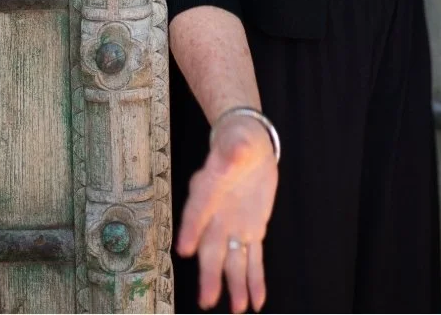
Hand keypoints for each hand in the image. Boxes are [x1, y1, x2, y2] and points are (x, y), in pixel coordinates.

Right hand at [177, 116, 277, 311]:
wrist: (248, 146)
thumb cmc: (236, 142)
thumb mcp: (236, 141)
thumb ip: (232, 151)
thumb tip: (232, 153)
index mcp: (207, 189)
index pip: (197, 210)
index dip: (191, 229)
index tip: (184, 248)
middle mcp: (216, 215)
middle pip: (210, 247)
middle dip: (210, 274)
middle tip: (207, 299)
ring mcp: (233, 227)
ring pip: (232, 261)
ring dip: (234, 285)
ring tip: (238, 308)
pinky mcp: (252, 231)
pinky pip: (253, 260)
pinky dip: (255, 280)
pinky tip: (256, 301)